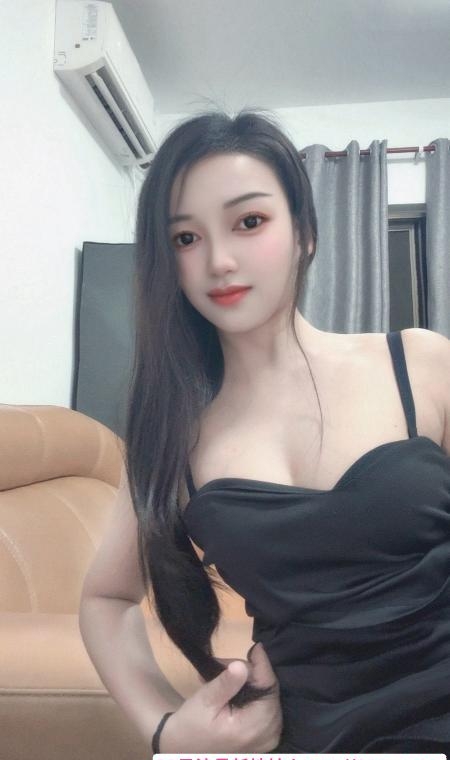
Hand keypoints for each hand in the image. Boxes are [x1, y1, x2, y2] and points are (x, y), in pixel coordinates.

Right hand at [159, 642, 281, 751]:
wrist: (184, 751)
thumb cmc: (191, 726)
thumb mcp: (204, 701)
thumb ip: (225, 683)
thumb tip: (242, 665)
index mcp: (253, 727)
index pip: (268, 688)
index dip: (262, 665)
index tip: (255, 646)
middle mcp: (268, 734)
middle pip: (269, 691)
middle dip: (251, 673)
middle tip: (226, 664)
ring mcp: (269, 738)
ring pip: (268, 697)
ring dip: (250, 683)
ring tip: (225, 675)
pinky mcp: (266, 738)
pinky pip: (267, 707)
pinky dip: (253, 695)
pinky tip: (235, 690)